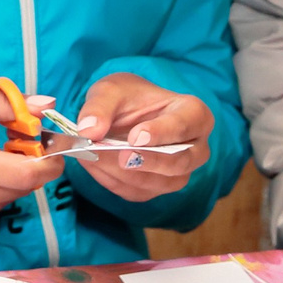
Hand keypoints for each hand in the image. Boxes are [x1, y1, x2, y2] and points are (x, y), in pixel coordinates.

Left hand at [67, 72, 210, 202]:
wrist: (121, 114)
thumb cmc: (126, 97)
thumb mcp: (110, 90)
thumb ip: (99, 106)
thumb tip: (89, 130)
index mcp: (192, 113)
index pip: (186, 124)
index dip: (163, 132)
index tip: (136, 136)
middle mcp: (194, 147)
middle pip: (181, 162)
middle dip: (149, 161)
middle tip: (121, 157)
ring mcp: (178, 172)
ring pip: (160, 182)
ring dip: (125, 174)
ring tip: (95, 158)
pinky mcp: (157, 187)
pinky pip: (138, 192)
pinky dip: (114, 181)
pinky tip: (95, 165)